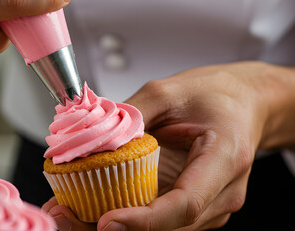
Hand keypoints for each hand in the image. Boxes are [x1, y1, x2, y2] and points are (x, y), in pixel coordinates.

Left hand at [42, 61, 294, 229]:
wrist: (242, 103)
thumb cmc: (217, 95)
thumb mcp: (169, 91)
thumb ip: (131, 115)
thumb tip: (91, 137)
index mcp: (224, 159)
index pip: (185, 204)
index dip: (144, 220)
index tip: (106, 221)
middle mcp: (221, 193)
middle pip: (167, 228)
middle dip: (115, 229)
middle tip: (65, 217)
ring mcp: (209, 205)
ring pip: (160, 230)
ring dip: (114, 227)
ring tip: (68, 212)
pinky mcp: (193, 206)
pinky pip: (157, 220)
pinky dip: (124, 217)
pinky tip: (91, 206)